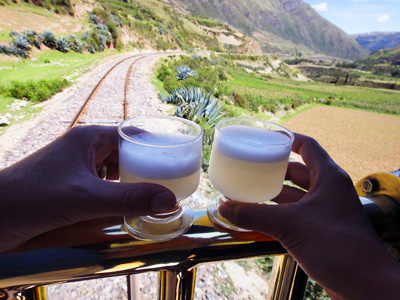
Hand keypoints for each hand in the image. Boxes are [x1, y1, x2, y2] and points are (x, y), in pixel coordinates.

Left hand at [0, 126, 175, 251]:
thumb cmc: (31, 198)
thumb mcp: (85, 198)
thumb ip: (129, 199)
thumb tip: (170, 201)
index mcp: (90, 138)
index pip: (132, 134)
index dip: (155, 144)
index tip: (177, 158)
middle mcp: (85, 149)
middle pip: (126, 153)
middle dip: (148, 167)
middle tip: (172, 181)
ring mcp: (78, 168)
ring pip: (115, 171)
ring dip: (132, 182)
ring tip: (155, 194)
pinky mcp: (71, 186)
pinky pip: (103, 185)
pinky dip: (117, 194)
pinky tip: (127, 205)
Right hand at [219, 133, 399, 299]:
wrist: (362, 284)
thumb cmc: (337, 246)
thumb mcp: (290, 224)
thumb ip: (255, 214)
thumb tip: (226, 207)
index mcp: (328, 178)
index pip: (308, 147)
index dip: (288, 138)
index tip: (268, 137)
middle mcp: (328, 191)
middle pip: (298, 171)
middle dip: (274, 170)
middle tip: (252, 167)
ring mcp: (325, 211)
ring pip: (295, 195)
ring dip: (274, 194)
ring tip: (250, 191)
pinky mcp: (320, 229)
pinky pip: (295, 214)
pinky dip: (278, 213)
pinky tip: (259, 216)